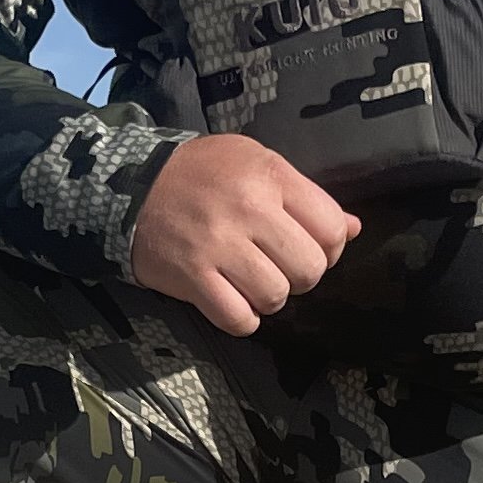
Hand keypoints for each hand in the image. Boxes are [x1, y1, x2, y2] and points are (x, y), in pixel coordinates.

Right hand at [130, 135, 357, 335]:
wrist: (128, 185)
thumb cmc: (200, 173)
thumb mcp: (255, 164)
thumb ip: (305, 195)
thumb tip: (353, 229)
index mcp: (270, 177)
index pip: (331, 228)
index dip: (330, 247)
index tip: (308, 246)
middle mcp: (248, 210)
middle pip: (309, 269)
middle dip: (300, 276)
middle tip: (278, 266)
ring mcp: (218, 247)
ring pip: (276, 297)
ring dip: (268, 297)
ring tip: (250, 281)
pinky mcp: (191, 278)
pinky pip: (238, 319)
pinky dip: (242, 318)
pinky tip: (232, 300)